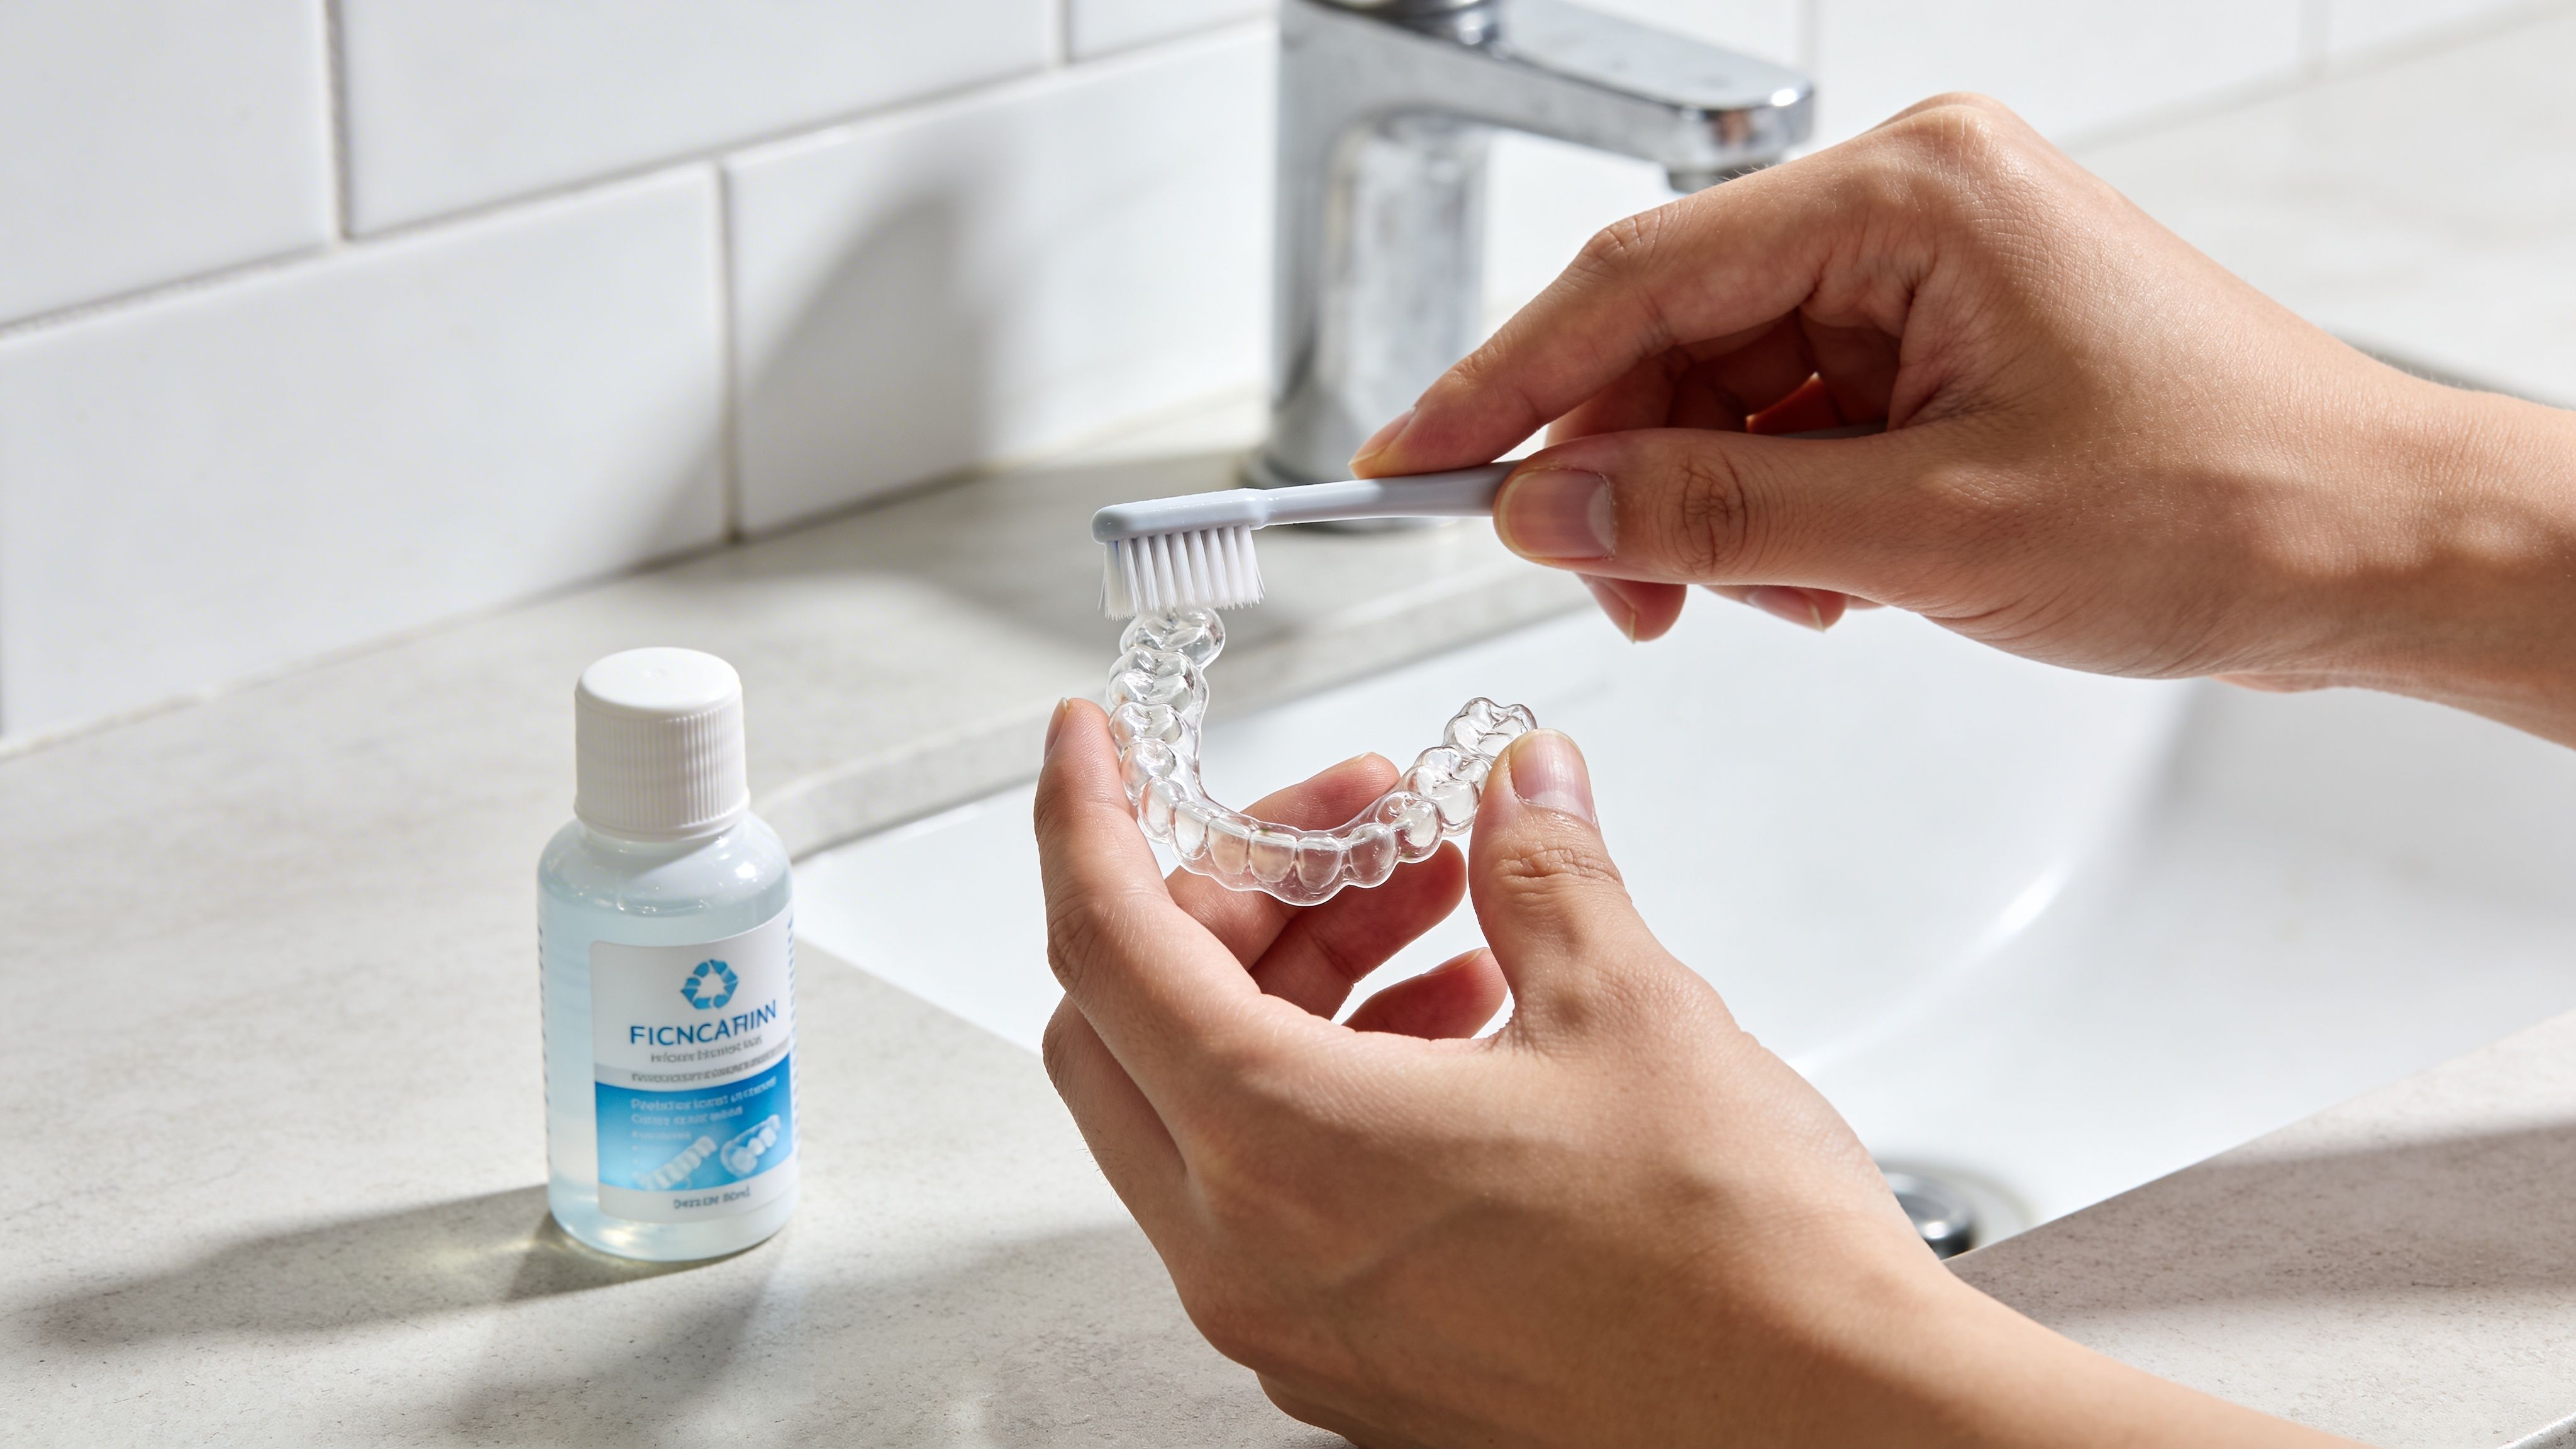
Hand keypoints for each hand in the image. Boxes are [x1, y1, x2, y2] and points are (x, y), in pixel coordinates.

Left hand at [1035, 700, 2343, 1445]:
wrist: (1834, 1431)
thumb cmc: (1737, 1269)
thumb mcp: (1627, 1007)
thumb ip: (1538, 869)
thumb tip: (1518, 788)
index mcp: (1280, 1150)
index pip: (1103, 942)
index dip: (1088, 815)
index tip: (1089, 741)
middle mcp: (1249, 1254)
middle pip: (1134, 1019)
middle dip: (1236, 892)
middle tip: (1361, 826)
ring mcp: (1294, 1320)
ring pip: (1207, 1101)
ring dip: (1304, 979)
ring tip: (1448, 912)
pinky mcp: (1356, 1354)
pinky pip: (1276, 1187)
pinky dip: (1335, 1079)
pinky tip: (1467, 1021)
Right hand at [1355, 95, 2575, 745]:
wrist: (2378, 549)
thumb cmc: (2224, 504)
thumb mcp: (1928, 531)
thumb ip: (1711, 516)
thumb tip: (1544, 512)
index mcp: (1910, 195)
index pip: (1640, 277)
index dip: (1507, 383)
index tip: (1412, 464)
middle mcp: (1911, 209)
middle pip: (1675, 334)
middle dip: (1625, 473)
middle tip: (1606, 588)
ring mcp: (1930, 277)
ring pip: (1729, 392)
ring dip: (1713, 510)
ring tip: (1768, 599)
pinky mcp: (1948, 347)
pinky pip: (1798, 424)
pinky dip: (1781, 515)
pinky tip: (1828, 582)